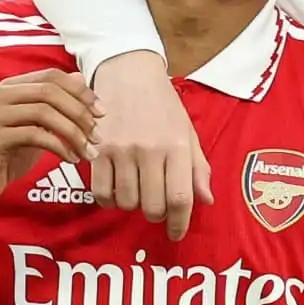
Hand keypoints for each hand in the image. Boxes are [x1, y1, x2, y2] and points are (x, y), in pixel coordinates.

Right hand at [0, 69, 103, 236]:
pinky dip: (60, 147)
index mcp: (8, 87)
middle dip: (80, 112)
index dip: (80, 91)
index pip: (51, 76)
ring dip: (74, 132)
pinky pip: (36, 136)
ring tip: (88, 150)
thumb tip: (80, 79)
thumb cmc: (5, 155)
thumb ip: (53, 103)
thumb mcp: (34, 126)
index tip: (101, 112)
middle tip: (97, 134)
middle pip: (50, 91)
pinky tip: (71, 159)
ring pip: (45, 112)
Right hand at [89, 51, 213, 239]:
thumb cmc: (162, 104)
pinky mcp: (97, 149)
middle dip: (157, 214)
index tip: (176, 234)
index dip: (179, 224)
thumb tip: (206, 201)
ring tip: (138, 190)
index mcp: (177, 146)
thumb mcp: (187, 131)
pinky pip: (101, 192)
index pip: (180, 199)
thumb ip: (197, 167)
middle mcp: (150, 150)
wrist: (128, 71)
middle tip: (157, 204)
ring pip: (126, 203)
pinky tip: (117, 188)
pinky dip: (109, 199)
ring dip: (133, 205)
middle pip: (153, 207)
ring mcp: (121, 150)